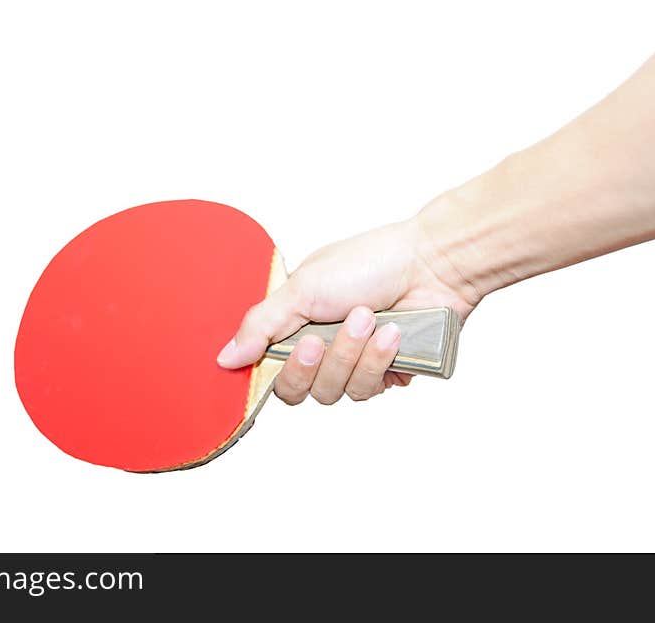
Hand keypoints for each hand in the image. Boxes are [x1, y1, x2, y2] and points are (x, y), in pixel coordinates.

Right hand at [216, 218, 478, 403]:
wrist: (431, 262)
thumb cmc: (368, 262)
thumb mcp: (303, 288)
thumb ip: (261, 326)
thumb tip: (224, 359)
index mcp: (295, 326)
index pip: (269, 371)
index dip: (278, 370)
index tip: (297, 347)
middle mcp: (322, 349)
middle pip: (299, 391)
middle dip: (317, 361)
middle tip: (325, 334)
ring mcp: (354, 364)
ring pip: (335, 392)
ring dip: (351, 355)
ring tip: (369, 318)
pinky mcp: (386, 375)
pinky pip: (370, 390)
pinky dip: (379, 360)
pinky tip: (393, 332)